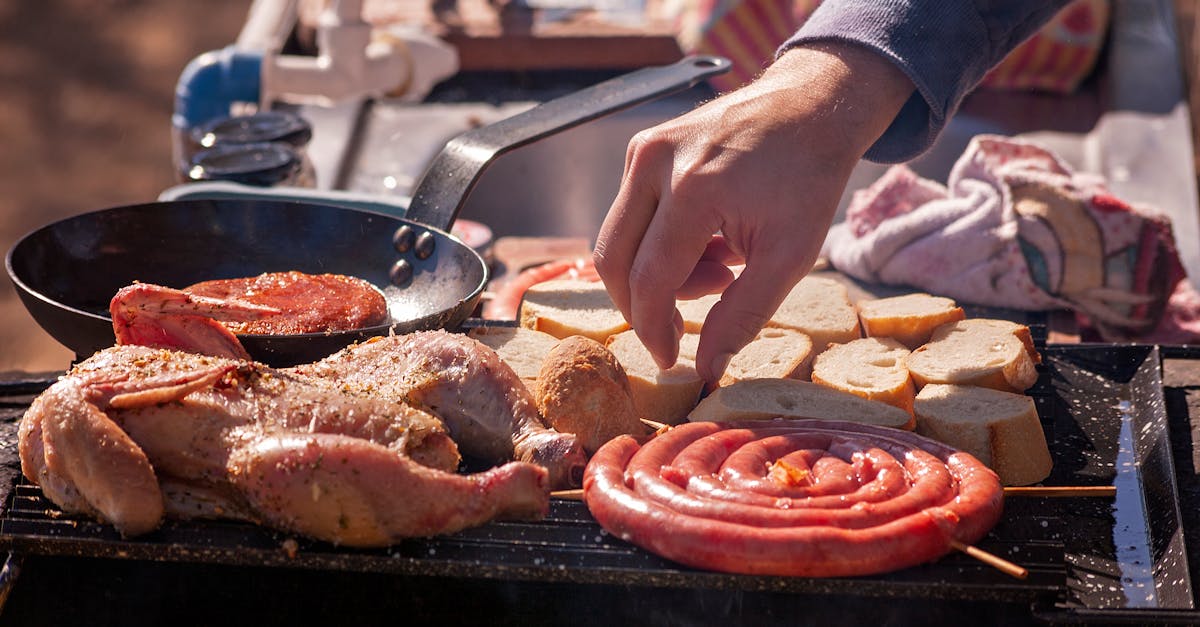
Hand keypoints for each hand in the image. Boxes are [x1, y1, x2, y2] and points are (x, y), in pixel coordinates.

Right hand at [593, 42, 913, 383]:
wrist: (810, 105)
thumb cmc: (808, 177)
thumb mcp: (790, 256)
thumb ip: (743, 316)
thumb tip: (706, 369)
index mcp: (693, 189)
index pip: (649, 279)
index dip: (654, 329)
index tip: (670, 358)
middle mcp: (654, 163)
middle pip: (615, 261)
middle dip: (645, 305)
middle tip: (685, 323)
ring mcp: (642, 150)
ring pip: (620, 240)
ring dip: (659, 272)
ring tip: (720, 268)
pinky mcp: (642, 148)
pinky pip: (632, 215)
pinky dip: (661, 243)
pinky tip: (709, 241)